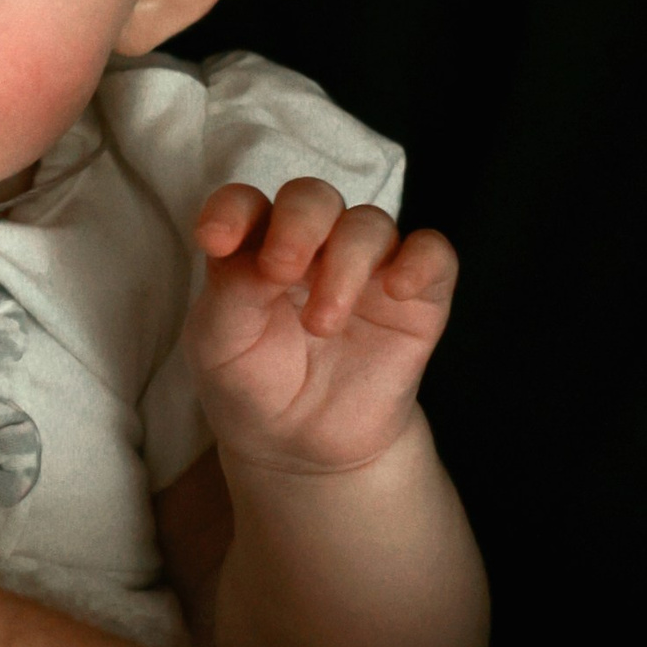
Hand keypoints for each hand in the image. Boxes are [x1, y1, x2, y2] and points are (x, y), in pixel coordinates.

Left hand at [185, 177, 457, 475]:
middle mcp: (312, 246)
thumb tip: (261, 252)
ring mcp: (365, 268)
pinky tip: (398, 288)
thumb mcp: (219, 346)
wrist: (303, 447)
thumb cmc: (252, 385)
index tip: (214, 241)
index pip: (245, 204)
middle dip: (298, 224)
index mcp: (254, 247)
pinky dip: (419, 261)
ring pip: (368, 224)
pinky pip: (433, 254)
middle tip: (280, 271)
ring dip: (345, 262)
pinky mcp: (415, 297)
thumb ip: (231, 292)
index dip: (231, 210)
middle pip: (312, 199)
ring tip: (323, 324)